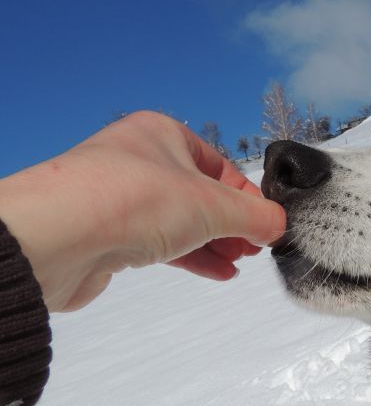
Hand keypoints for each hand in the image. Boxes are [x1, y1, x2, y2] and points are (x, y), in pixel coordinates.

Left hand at [0, 111, 285, 310]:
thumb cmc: (135, 201)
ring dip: (214, 242)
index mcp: (163, 134)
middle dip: (233, 223)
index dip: (248, 196)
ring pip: (181, 220)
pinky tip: (218, 272)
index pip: (220, 165)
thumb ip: (254, 216)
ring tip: (241, 261)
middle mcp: (140, 160)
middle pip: (202, 193)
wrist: (55, 240)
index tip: (269, 225)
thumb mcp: (212, 205)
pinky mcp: (109, 235)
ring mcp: (121, 198)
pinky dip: (191, 255)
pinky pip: (160, 242)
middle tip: (257, 246)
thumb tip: (280, 225)